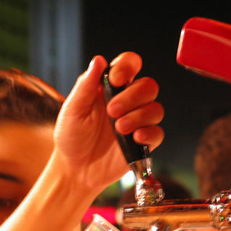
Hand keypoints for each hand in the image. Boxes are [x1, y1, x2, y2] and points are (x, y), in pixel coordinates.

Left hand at [52, 52, 163, 192]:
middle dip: (133, 96)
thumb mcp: (72, 110)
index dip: (128, 66)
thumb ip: (85, 86)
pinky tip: (135, 138)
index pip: (130, 64)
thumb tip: (98, 61)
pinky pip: (158, 133)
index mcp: (110, 88)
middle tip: (112, 111)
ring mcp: (137, 122)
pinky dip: (150, 133)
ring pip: (156, 108)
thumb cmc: (71, 138)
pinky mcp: (143, 143)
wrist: (75, 170)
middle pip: (149, 86)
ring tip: (119, 128)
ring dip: (139, 116)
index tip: (116, 79)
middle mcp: (128, 102)